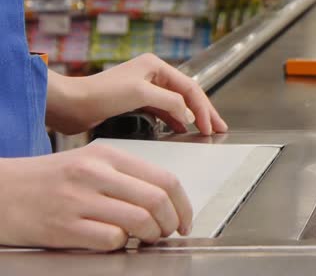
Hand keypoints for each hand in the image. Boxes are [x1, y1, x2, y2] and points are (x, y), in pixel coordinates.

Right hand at [0, 144, 191, 249]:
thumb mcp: (88, 163)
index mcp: (107, 155)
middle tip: (167, 232)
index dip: (183, 204)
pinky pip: (111, 239)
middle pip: (157, 200)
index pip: (164, 178)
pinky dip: (121, 244)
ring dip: (150, 235)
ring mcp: (79, 200)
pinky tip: (114, 241)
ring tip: (145, 238)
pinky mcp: (64, 227)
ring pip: (139, 221)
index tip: (185, 218)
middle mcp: (95, 174)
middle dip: (171, 222)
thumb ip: (125, 177)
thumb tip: (163, 199)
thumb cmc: (46, 179)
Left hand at [47, 53, 227, 135]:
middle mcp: (153, 74)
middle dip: (205, 112)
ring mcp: (145, 89)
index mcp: (156, 66)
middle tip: (220, 128)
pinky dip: (175, 121)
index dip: (203, 108)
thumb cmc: (100, 94)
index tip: (210, 127)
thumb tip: (188, 114)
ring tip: (206, 131)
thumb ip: (170, 102)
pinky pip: (164, 112)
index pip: (190, 88)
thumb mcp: (140, 94)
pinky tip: (182, 130)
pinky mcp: (136, 103)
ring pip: (177, 104)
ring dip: (192, 117)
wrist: (70, 104)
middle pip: (187, 94)